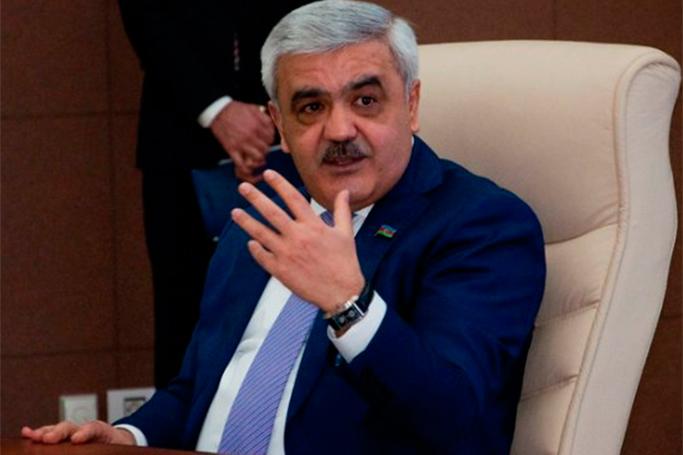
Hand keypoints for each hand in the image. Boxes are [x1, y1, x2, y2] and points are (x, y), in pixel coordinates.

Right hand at [21, 420, 134, 444]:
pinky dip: (39, 434)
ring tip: (31, 436)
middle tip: (48, 439)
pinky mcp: (66, 437)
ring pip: (58, 429)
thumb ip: (111, 450)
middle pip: (71, 427)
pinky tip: (26, 434)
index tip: (76, 439)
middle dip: (59, 432)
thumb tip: (101, 447)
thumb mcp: (118, 449)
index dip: (85, 432)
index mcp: (102, 432)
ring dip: (44, 432)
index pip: (94, 428)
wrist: (119, 440)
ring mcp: (75, 432)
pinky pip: (52, 434)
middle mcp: (85, 430)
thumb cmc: (117, 446)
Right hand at [210, 101, 272, 182]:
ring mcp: (242, 144)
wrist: (217, 112)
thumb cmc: (235, 110)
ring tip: (257, 156)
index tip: (266, 140)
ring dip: (259, 158)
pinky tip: (249, 167)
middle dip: (265, 149)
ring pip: (258, 157)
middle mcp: (251, 135)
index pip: (271, 138)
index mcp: (258, 125)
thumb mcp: (253, 108)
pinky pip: (242, 164)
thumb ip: (265, 117)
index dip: (270, 140)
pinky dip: (247, 168)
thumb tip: (272, 125)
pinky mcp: (232, 150)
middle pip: (266, 148)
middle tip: (261, 148)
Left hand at [230, 170, 364, 312]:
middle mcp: (298, 237)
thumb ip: (341, 210)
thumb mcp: (345, 234)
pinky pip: (262, 256)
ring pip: (261, 234)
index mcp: (314, 226)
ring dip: (247, 222)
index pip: (293, 198)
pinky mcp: (281, 271)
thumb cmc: (345, 263)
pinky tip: (250, 241)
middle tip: (243, 187)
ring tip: (235, 212)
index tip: (268, 174)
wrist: (342, 293)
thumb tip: (344, 191)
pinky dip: (254, 248)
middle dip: (256, 198)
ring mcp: (287, 254)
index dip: (280, 184)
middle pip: (272, 213)